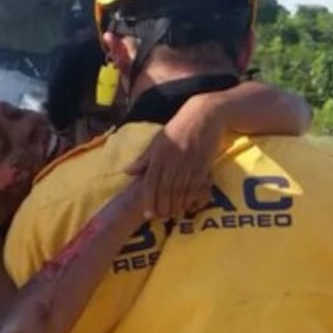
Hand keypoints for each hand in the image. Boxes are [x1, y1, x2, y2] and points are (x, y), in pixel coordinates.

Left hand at [124, 97, 222, 219]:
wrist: (204, 115)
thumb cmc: (179, 128)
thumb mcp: (158, 140)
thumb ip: (144, 158)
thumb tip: (127, 172)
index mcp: (159, 154)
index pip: (151, 182)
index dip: (149, 200)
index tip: (148, 214)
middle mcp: (172, 159)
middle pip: (165, 190)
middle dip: (163, 206)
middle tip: (161, 217)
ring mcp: (188, 162)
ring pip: (180, 191)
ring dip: (176, 205)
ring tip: (172, 214)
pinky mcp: (203, 164)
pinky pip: (195, 186)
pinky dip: (190, 199)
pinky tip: (186, 206)